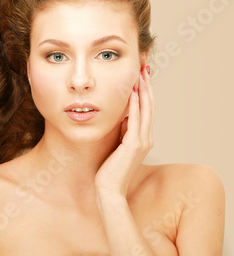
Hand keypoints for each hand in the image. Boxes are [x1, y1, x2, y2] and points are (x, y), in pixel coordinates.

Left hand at [94, 65, 154, 197]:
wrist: (108, 190)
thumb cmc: (108, 170)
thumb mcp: (116, 145)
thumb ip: (121, 131)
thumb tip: (121, 116)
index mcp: (142, 138)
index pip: (146, 110)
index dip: (145, 92)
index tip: (140, 76)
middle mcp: (146, 138)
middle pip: (150, 106)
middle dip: (147, 86)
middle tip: (144, 67)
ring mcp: (142, 141)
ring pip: (146, 110)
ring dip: (143, 90)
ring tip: (140, 74)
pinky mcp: (134, 145)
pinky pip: (135, 120)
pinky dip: (135, 105)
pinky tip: (132, 92)